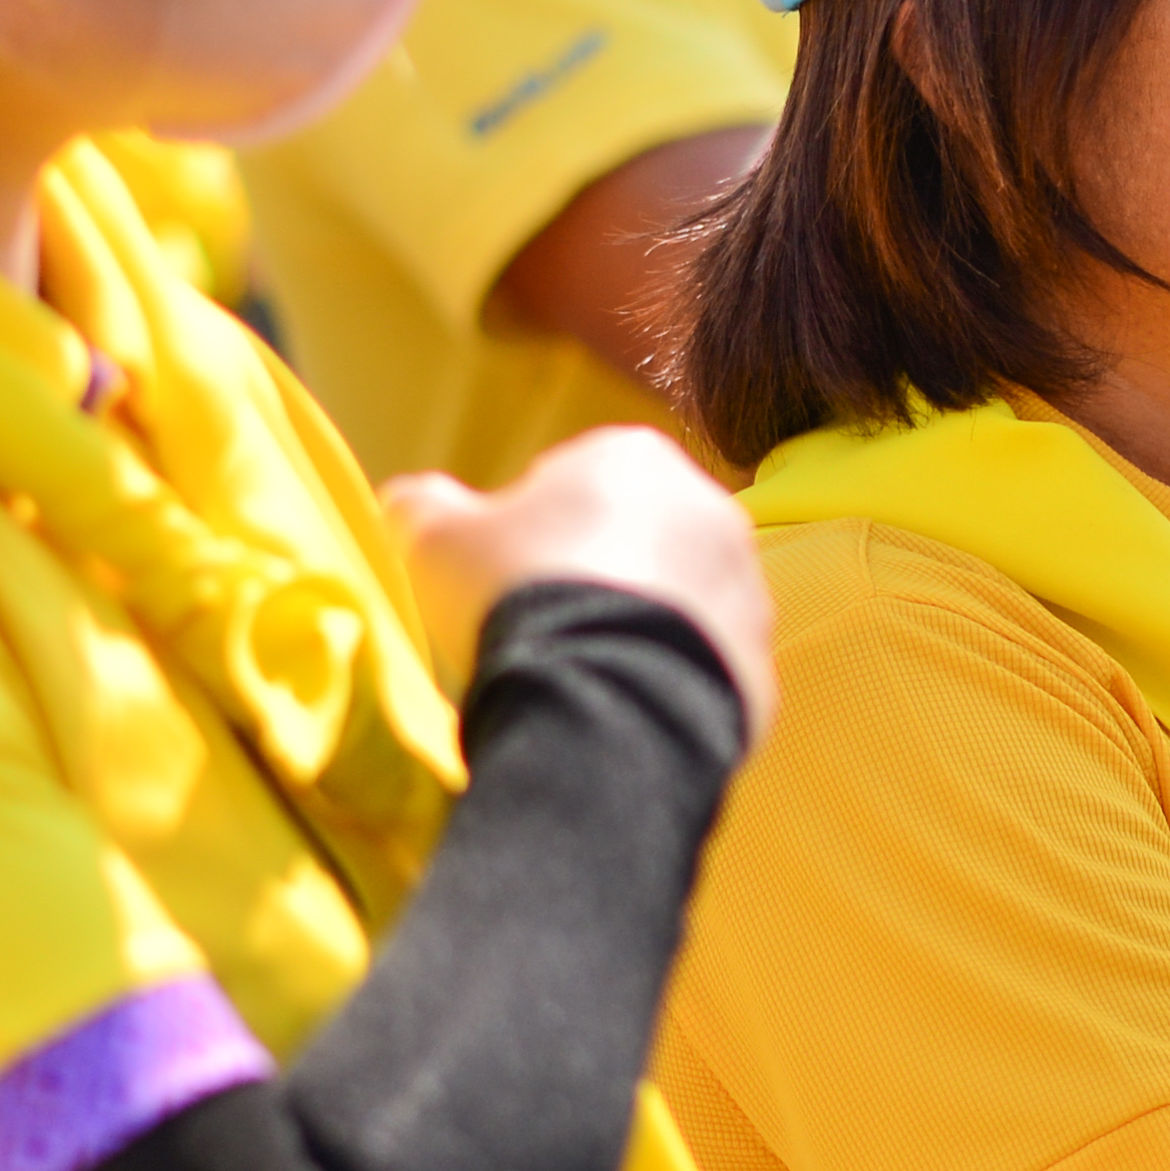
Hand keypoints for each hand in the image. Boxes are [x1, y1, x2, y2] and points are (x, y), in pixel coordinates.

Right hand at [387, 428, 774, 726]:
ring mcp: (746, 592)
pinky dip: (661, 692)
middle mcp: (710, 509)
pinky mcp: (759, 668)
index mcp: (634, 456)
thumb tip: (410, 500)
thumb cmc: (516, 597)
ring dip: (630, 637)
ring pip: (671, 611)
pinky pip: (699, 676)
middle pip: (630, 545)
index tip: (501, 583)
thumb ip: (420, 504)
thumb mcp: (433, 538)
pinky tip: (617, 715)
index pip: (570, 483)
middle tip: (537, 634)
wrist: (604, 704)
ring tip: (577, 682)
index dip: (524, 535)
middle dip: (588, 582)